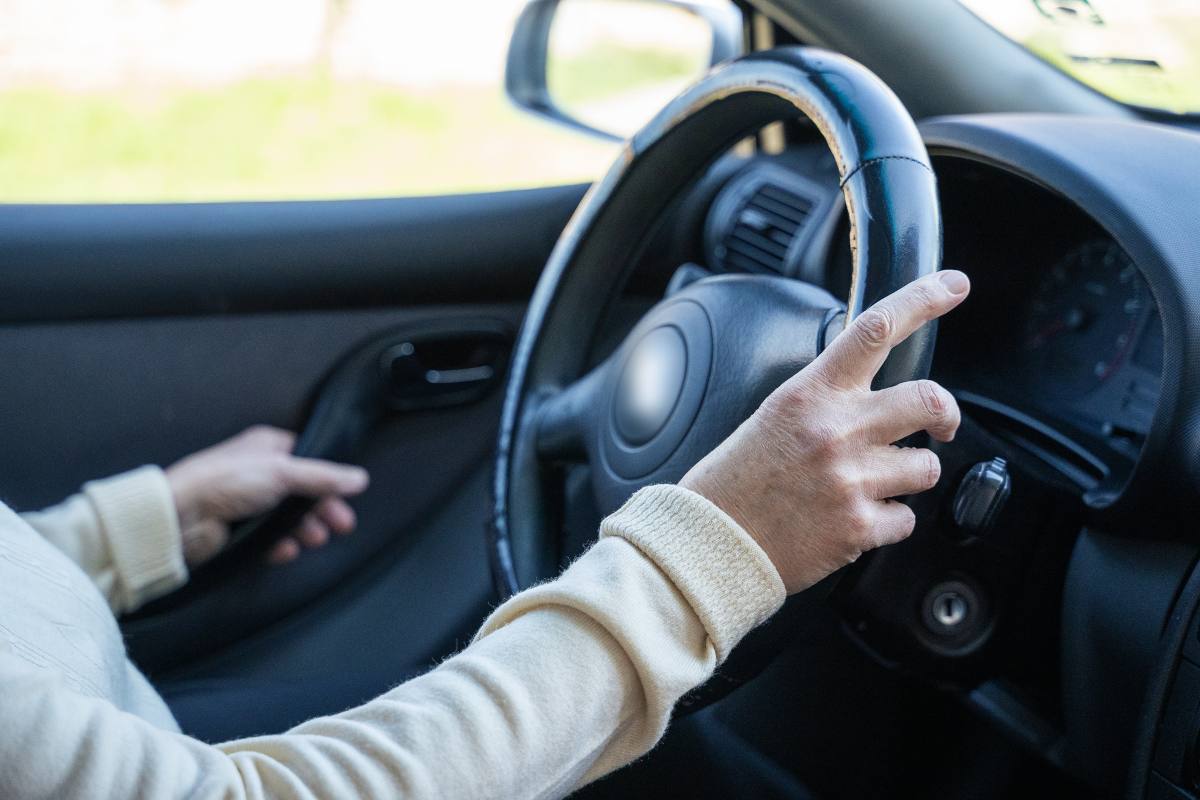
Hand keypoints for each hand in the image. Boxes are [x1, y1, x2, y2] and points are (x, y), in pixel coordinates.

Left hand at [164, 426, 369, 567]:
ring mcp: (247, 502)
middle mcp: (258, 472)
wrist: (180, 517)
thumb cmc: (228, 481)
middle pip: (302, 492)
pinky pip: (267, 538)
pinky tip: (288, 550)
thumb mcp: (283, 471)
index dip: (329, 478)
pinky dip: (280, 545)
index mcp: (267, 447)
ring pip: (286, 517)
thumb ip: (324, 477)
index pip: (308, 460)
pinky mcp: (238, 530)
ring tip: (317, 540)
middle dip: (322, 509)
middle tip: (343, 525)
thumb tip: (361, 478)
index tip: (348, 495)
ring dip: (304, 529)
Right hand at [681, 270, 969, 593]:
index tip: (953, 286)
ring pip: (926, 467)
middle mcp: (836, 430)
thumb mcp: (776, 415)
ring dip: (908, 476)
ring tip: (869, 485)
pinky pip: (907, 518)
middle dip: (947, 414)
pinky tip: (853, 519)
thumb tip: (872, 394)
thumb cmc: (736, 479)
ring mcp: (851, 478)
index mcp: (811, 393)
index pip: (876, 329)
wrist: (711, 541)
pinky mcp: (859, 526)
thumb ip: (826, 399)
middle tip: (941, 425)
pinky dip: (888, 522)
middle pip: (929, 398)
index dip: (924, 299)